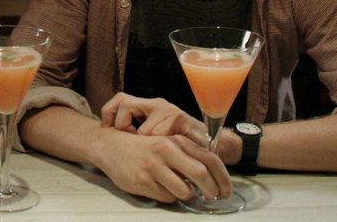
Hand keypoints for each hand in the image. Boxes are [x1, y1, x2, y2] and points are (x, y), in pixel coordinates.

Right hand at [93, 126, 231, 202]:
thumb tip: (212, 177)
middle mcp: (166, 150)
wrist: (110, 145)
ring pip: (184, 191)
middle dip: (211, 190)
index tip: (226, 190)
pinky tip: (158, 186)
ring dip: (186, 194)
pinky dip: (167, 196)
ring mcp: (153, 166)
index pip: (210, 159)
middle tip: (211, 196)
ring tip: (178, 188)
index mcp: (176, 140)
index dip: (223, 178)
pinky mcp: (142, 180)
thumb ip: (188, 156)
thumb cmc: (143, 147)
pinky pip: (166, 197)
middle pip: (201, 175)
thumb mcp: (168, 144)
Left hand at [100, 92, 206, 144]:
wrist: (208, 149)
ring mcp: (168, 109)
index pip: (120, 99)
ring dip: (146, 145)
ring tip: (154, 152)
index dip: (109, 112)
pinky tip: (167, 154)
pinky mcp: (179, 118)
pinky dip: (161, 149)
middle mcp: (156, 103)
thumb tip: (108, 134)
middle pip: (125, 104)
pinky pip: (159, 137)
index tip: (106, 127)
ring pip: (143, 129)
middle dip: (123, 126)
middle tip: (131, 142)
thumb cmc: (176, 145)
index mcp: (148, 105)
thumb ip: (135, 133)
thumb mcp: (152, 137)